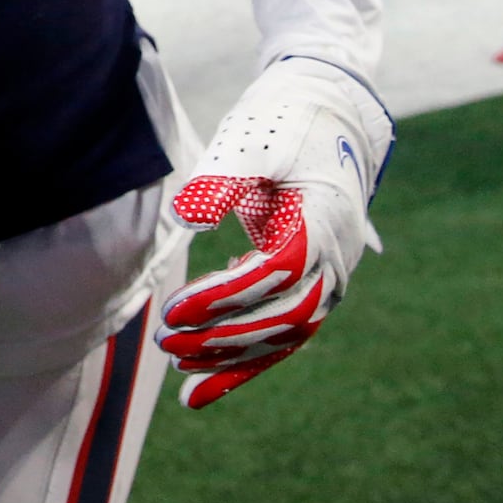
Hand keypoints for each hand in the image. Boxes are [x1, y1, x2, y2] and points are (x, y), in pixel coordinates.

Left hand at [158, 57, 392, 409]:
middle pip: (284, 315)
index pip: (278, 273)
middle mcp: (335, 259)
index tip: (177, 309)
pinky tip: (200, 391)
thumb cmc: (288, 121)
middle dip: (224, 334)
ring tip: (177, 360)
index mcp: (325, 221)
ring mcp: (329, 277)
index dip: (227, 296)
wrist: (330, 112)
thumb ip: (223, 176)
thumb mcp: (255, 140)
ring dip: (231, 354)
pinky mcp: (311, 284)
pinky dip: (243, 365)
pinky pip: (282, 335)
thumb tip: (185, 214)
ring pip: (284, 334)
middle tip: (167, 339)